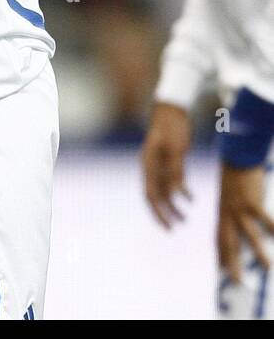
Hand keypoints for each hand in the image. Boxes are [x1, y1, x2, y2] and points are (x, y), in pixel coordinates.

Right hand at [142, 102, 191, 227]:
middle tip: (175, 228)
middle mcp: (149, 167)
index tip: (169, 226)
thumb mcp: (176, 148)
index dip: (159, 213)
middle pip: (153, 197)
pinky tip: (190, 199)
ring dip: (172, 206)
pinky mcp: (166, 162)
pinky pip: (170, 182)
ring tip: (185, 219)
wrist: (171, 110)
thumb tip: (177, 194)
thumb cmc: (172, 126)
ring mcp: (157, 165)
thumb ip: (175, 170)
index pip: (151, 195)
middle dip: (163, 214)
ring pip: (162, 191)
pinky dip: (179, 193)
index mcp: (148, 164)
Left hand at [217, 161, 273, 280]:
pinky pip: (264, 219)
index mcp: (222, 213)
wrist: (235, 158)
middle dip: (232, 263)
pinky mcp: (252, 201)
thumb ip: (232, 212)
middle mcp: (228, 213)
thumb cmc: (234, 177)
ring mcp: (240, 208)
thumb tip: (240, 224)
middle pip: (229, 243)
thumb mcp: (228, 197)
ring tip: (267, 268)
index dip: (220, 255)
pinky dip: (272, 228)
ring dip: (258, 253)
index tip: (222, 271)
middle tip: (237, 281)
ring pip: (249, 235)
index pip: (219, 239)